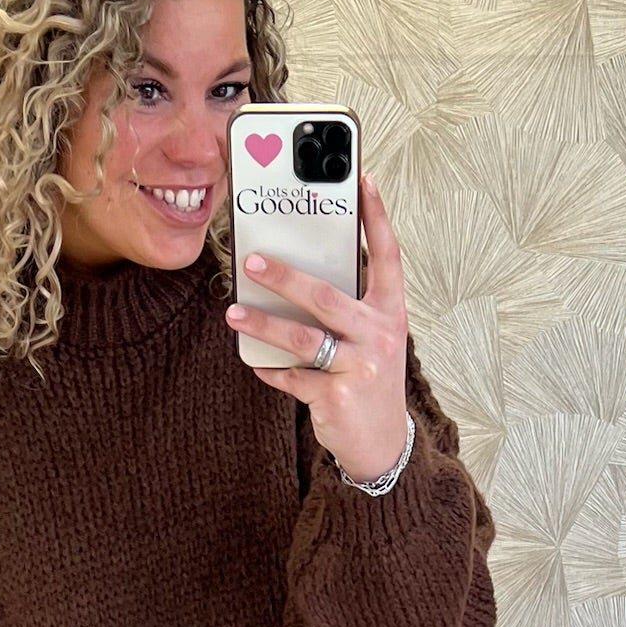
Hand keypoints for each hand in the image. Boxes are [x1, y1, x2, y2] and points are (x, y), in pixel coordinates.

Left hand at [224, 171, 409, 483]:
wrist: (382, 445)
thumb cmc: (368, 380)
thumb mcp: (371, 340)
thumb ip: (347, 307)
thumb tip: (297, 273)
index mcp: (391, 313)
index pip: (388, 256)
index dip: (376, 217)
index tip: (362, 181)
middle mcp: (380, 336)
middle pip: (327, 297)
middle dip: (286, 277)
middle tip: (252, 262)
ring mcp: (360, 367)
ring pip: (303, 338)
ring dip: (263, 324)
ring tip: (234, 314)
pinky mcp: (337, 397)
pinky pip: (293, 377)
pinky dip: (271, 370)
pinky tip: (256, 362)